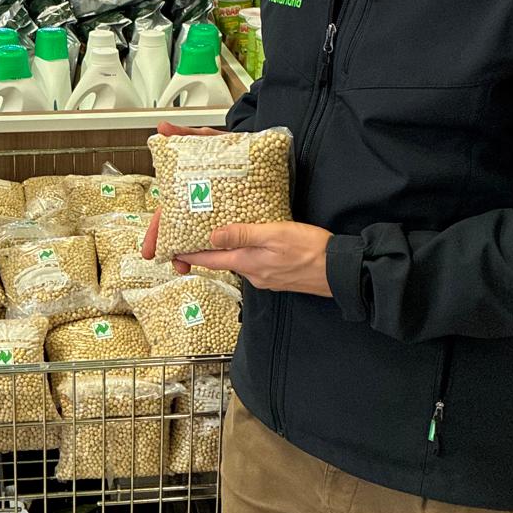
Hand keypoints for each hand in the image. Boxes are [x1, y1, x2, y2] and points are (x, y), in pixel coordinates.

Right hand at [140, 120, 225, 267]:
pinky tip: (214, 256)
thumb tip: (164, 129)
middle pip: (179, 229)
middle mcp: (200, 202)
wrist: (263, 155)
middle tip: (172, 261)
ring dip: (191, 251)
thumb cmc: (233, 148)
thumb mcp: (210, 140)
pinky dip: (215, 247)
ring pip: (198, 235)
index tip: (150, 249)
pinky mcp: (235, 217)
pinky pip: (223, 234)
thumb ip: (187, 135)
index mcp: (189, 188)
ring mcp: (217, 211)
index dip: (157, 231)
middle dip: (171, 247)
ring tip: (188, 264)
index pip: (166, 212)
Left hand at [177, 222, 334, 296]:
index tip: (173, 251)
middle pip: (222, 263)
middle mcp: (253, 274)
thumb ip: (243, 234)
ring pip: (239, 264)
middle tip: (192, 239)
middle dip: (207, 253)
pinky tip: (253, 245)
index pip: (210, 260)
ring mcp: (266, 278)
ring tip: (221, 236)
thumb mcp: (275, 234)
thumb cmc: (310, 250)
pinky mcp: (278, 278)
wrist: (339, 271)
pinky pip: (255, 265)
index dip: (190, 255)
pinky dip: (247, 255)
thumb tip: (214, 235)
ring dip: (228, 253)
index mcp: (248, 263)